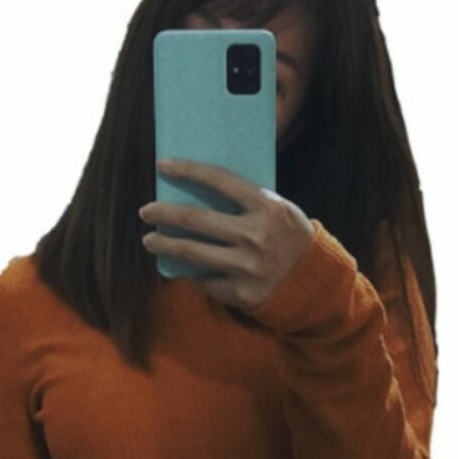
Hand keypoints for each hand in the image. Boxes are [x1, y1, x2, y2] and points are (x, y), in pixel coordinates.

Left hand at [138, 158, 315, 310]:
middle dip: (163, 214)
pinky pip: (206, 280)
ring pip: (192, 253)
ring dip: (164, 246)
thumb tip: (195, 191)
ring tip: (150, 241)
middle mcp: (255, 236)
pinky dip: (193, 273)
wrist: (312, 281)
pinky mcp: (241, 292)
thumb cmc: (286, 237)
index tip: (162, 166)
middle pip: (196, 220)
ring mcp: (247, 267)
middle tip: (145, 212)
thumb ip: (245, 202)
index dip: (187, 171)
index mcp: (266, 207)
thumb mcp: (277, 210)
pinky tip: (184, 268)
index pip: (219, 181)